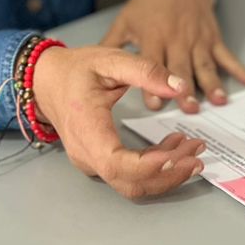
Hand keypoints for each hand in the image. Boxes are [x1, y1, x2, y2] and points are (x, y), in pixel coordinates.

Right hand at [29, 46, 207, 199]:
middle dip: (169, 173)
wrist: (46, 80)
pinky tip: (174, 147)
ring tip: (192, 150)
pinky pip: (130, 175)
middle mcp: (87, 154)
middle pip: (130, 183)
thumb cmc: (76, 69)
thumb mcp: (111, 60)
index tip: (181, 153)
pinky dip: (156, 167)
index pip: (117, 164)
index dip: (151, 166)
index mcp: (86, 130)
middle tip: (198, 153)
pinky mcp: (99, 161)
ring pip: (132, 185)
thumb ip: (146, 71)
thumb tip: (180, 85)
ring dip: (166, 174)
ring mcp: (91, 162)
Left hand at [100, 0, 244, 110]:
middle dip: (186, 88)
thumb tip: (93, 68)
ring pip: (205, 64)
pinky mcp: (213, 37)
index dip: (153, 83)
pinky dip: (239, 68)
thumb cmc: (149, 3)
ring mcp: (197, 38)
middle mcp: (177, 39)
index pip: (152, 62)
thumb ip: (112, 45)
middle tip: (189, 108)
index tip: (154, 104)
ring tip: (219, 100)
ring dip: (213, 83)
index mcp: (154, 36)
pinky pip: (227, 55)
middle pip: (182, 67)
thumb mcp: (126, 21)